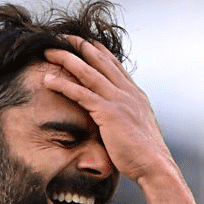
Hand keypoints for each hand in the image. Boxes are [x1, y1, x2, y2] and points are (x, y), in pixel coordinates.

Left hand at [43, 35, 172, 183]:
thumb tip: (119, 121)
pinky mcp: (108, 113)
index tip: (84, 42)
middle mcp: (127, 92)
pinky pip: (81, 94)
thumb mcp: (138, 129)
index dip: (98, 51)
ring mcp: (118, 100)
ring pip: (88, 72)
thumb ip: (127, 118)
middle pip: (100, 61)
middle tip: (62, 37)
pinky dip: (63, 85)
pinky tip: (48, 80)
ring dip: (67, 59)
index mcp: (135, 94)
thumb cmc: (145, 155)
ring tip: (49, 51)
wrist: (155, 166)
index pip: (114, 65)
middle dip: (79, 46)